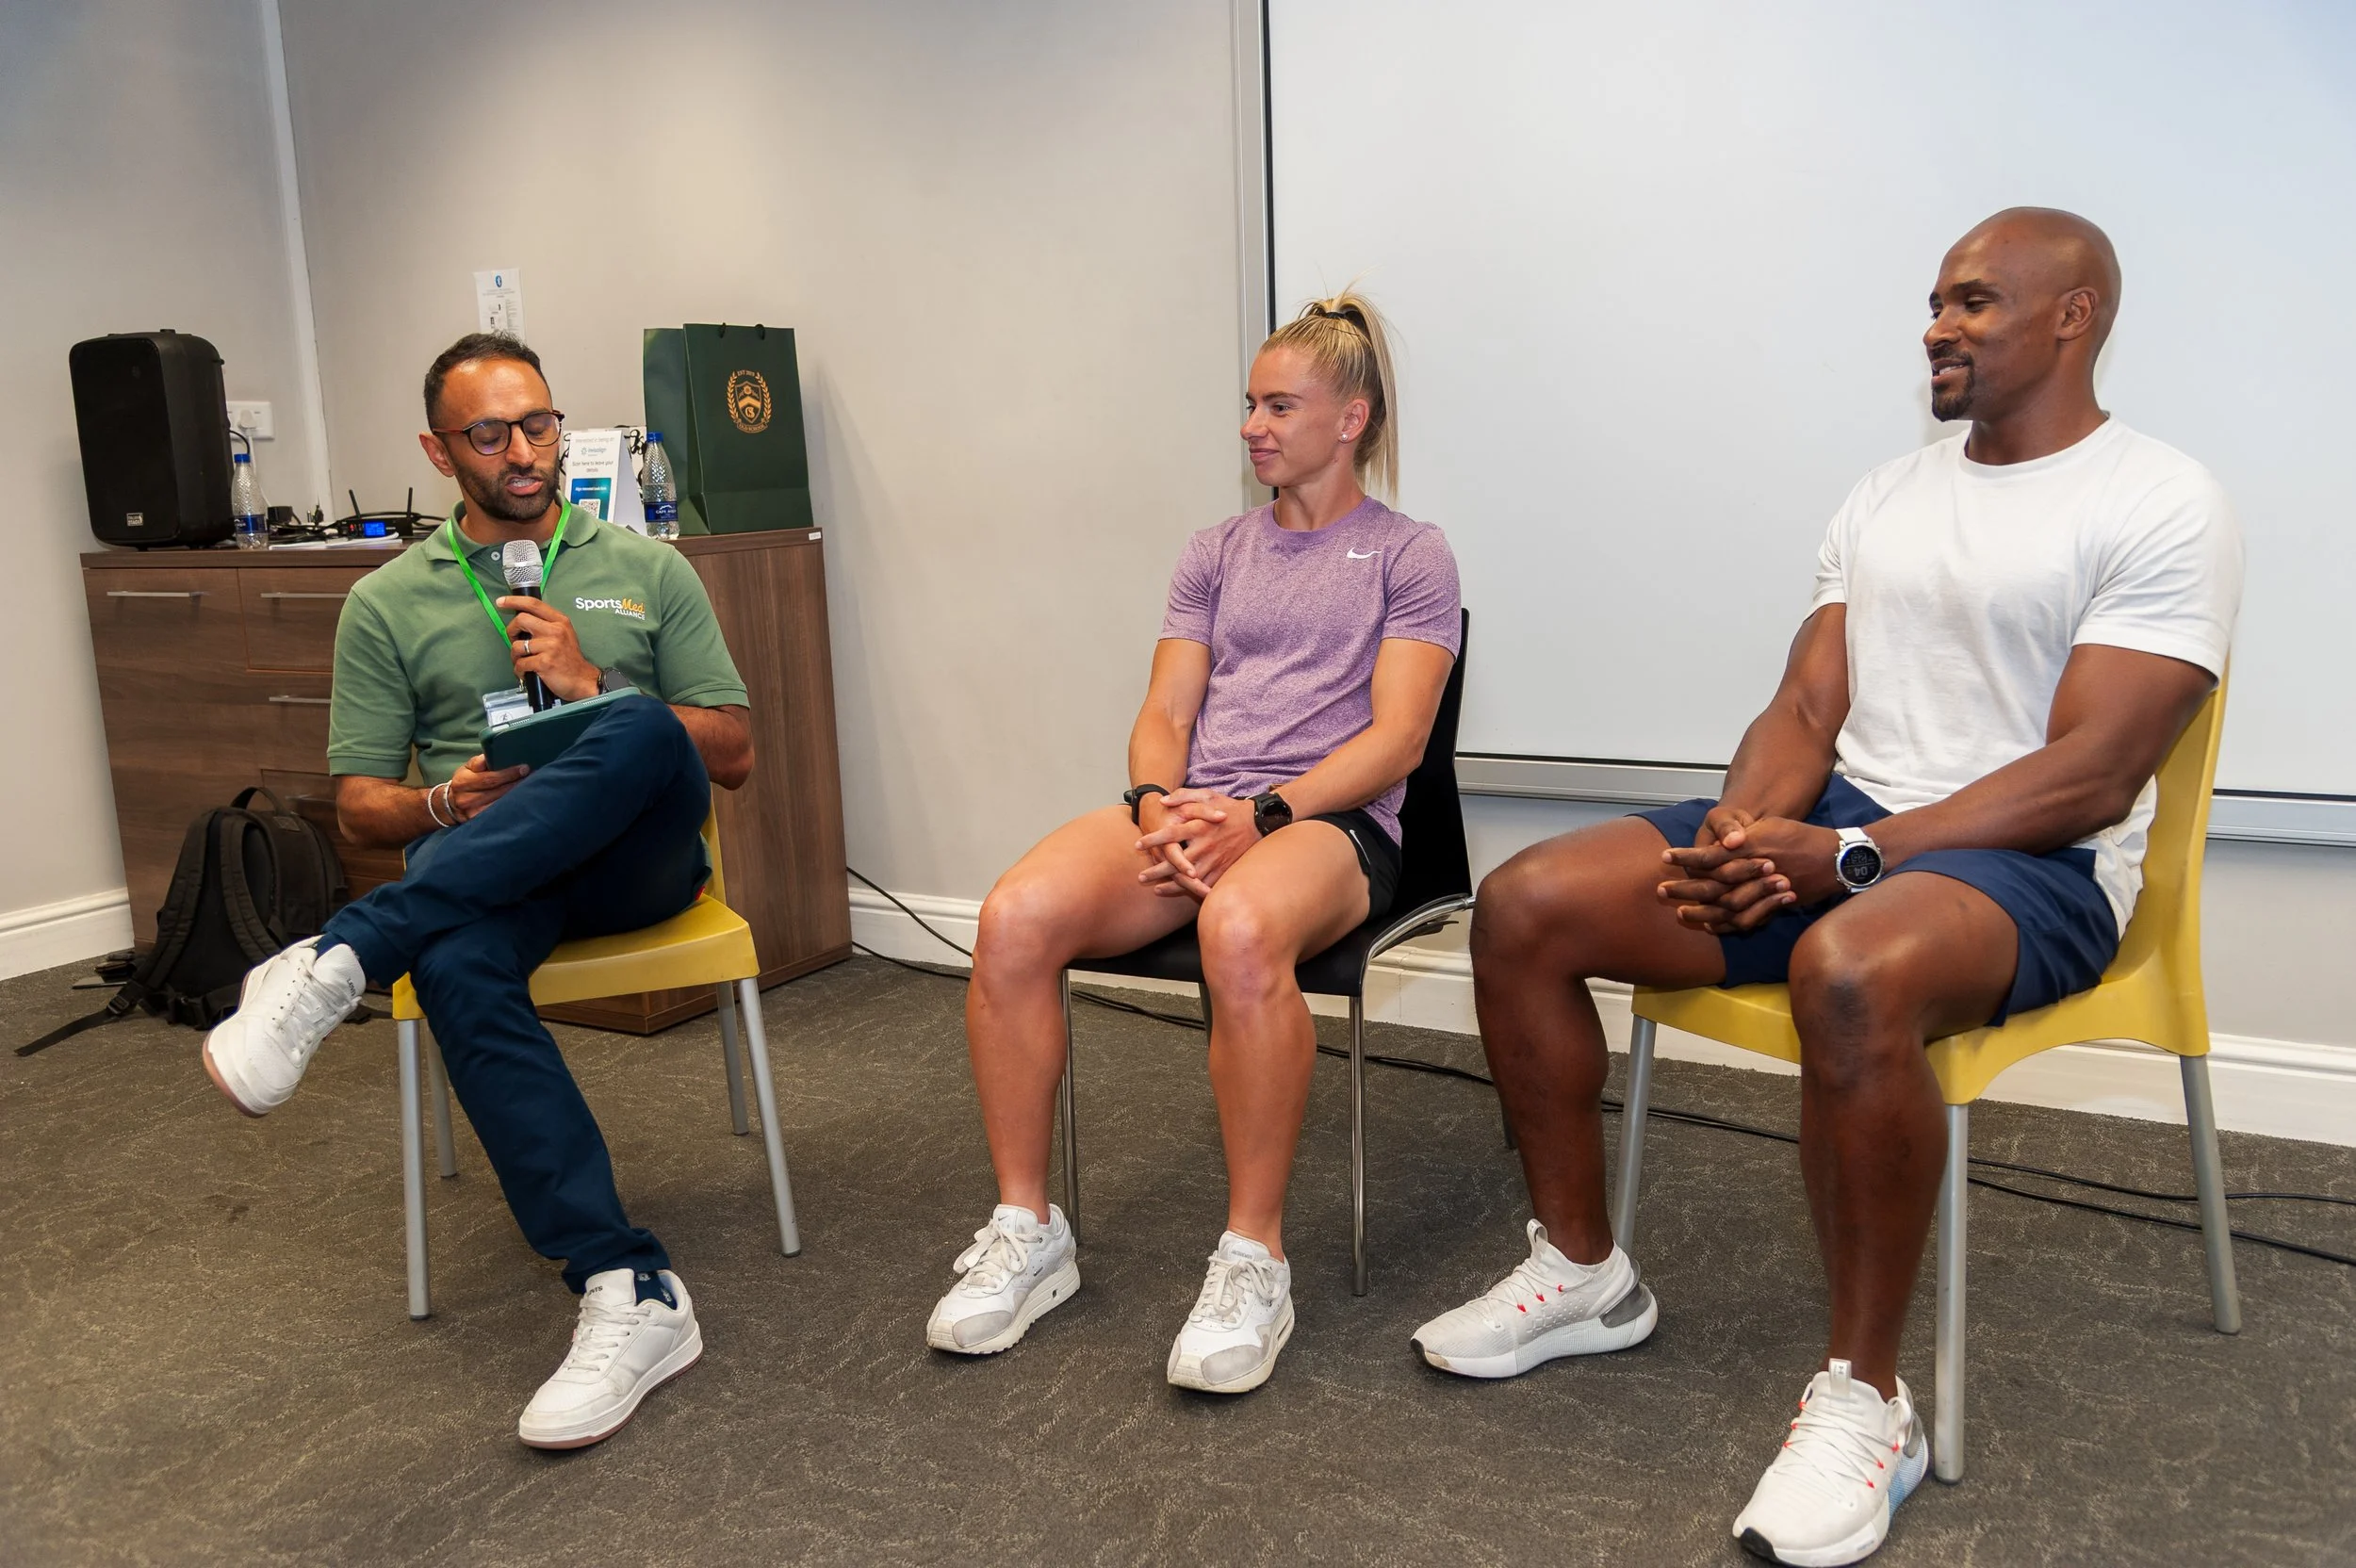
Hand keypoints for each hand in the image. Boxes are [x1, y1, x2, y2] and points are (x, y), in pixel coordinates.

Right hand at [446, 754, 528, 821]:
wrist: (451, 804)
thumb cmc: (465, 782)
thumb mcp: (466, 768)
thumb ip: (478, 762)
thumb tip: (487, 757)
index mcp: (463, 782)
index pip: (490, 778)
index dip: (509, 774)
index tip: (525, 768)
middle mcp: (466, 799)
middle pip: (498, 792)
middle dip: (517, 784)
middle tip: (534, 776)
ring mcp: (473, 813)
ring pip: (500, 804)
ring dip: (518, 796)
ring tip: (532, 787)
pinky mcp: (478, 823)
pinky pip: (499, 815)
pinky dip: (512, 807)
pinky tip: (523, 801)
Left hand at [496, 595, 599, 701]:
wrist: (582, 680)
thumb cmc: (569, 659)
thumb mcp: (564, 634)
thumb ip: (547, 624)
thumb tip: (522, 620)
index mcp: (560, 621)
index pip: (534, 604)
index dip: (514, 601)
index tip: (501, 602)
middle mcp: (556, 631)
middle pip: (521, 620)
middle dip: (511, 631)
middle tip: (514, 640)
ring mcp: (550, 647)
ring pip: (517, 645)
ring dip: (515, 656)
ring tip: (522, 661)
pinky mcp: (544, 663)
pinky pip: (520, 663)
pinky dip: (519, 670)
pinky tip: (525, 672)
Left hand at [1134, 788, 1253, 898]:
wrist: (1258, 823)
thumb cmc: (1230, 808)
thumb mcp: (1208, 795)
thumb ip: (1184, 796)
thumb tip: (1163, 801)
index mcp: (1200, 826)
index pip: (1171, 834)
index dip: (1153, 840)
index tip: (1137, 845)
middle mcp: (1206, 845)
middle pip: (1176, 862)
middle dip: (1156, 870)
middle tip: (1140, 876)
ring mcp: (1215, 860)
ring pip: (1188, 878)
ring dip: (1171, 885)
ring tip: (1155, 888)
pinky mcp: (1224, 870)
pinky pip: (1205, 884)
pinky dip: (1190, 890)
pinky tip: (1180, 893)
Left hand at [1657, 815, 1842, 933]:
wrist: (1836, 857)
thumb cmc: (1800, 836)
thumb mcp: (1769, 827)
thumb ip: (1742, 837)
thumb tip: (1720, 842)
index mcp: (1752, 847)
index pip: (1712, 854)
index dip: (1687, 857)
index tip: (1665, 857)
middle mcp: (1756, 870)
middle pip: (1714, 884)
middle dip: (1685, 889)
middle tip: (1660, 891)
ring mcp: (1766, 891)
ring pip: (1727, 906)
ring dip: (1702, 912)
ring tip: (1680, 913)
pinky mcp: (1775, 905)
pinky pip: (1746, 920)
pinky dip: (1726, 925)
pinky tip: (1709, 927)